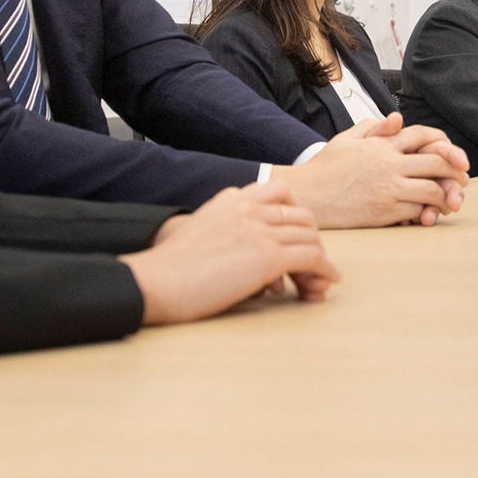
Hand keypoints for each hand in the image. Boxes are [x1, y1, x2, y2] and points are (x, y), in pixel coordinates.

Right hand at [121, 182, 338, 325]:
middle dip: (311, 241)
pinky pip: (312, 257)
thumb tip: (251, 260)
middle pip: (301, 217)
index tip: (296, 239)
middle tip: (310, 267)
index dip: (294, 219)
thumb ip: (227, 233)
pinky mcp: (267, 256)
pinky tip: (325, 283)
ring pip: (311, 237)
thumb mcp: (197, 233)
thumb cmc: (168, 270)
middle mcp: (248, 208)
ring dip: (320, 261)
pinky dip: (325, 270)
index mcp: (231, 199)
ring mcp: (259, 230)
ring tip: (317, 283)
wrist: (152, 282)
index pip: (280, 195)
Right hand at [273, 113, 471, 228]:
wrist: (305, 196)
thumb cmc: (324, 168)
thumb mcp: (346, 140)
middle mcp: (389, 164)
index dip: (445, 144)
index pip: (423, 135)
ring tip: (450, 200)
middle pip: (437, 161)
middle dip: (455, 171)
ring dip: (446, 195)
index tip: (455, 157)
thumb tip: (397, 119)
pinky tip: (430, 213)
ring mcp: (388, 188)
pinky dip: (428, 212)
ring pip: (432, 189)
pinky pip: (417, 210)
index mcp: (381, 144)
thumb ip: (372, 128)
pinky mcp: (384, 211)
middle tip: (462, 180)